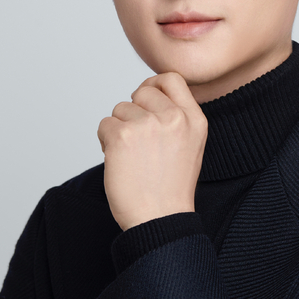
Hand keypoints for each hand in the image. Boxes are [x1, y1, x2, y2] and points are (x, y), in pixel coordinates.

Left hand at [97, 72, 207, 230]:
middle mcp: (174, 118)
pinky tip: (120, 162)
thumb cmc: (171, 188)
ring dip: (119, 129)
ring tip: (132, 157)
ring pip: (120, 108)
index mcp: (194, 119)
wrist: (160, 219)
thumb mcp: (190, 145)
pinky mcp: (122, 136)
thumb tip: (149, 93)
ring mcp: (148, 125)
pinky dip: (106, 142)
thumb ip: (177, 117)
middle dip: (134, 111)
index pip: (171, 78)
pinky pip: (104, 124)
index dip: (154, 85)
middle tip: (137, 139)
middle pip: (142, 91)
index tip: (145, 100)